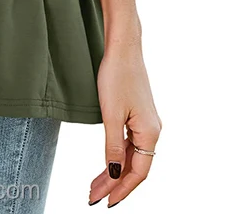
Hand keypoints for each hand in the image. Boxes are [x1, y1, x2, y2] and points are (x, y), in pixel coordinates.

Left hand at [89, 43, 160, 206]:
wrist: (123, 47)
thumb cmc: (117, 76)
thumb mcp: (111, 114)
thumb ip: (113, 147)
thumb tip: (115, 174)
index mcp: (150, 132)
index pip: (138, 172)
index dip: (122, 189)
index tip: (105, 202)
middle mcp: (153, 130)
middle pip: (135, 166)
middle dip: (114, 184)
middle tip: (93, 197)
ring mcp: (146, 122)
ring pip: (131, 156)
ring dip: (114, 171)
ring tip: (95, 185)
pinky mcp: (138, 114)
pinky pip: (130, 143)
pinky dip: (117, 155)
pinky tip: (107, 163)